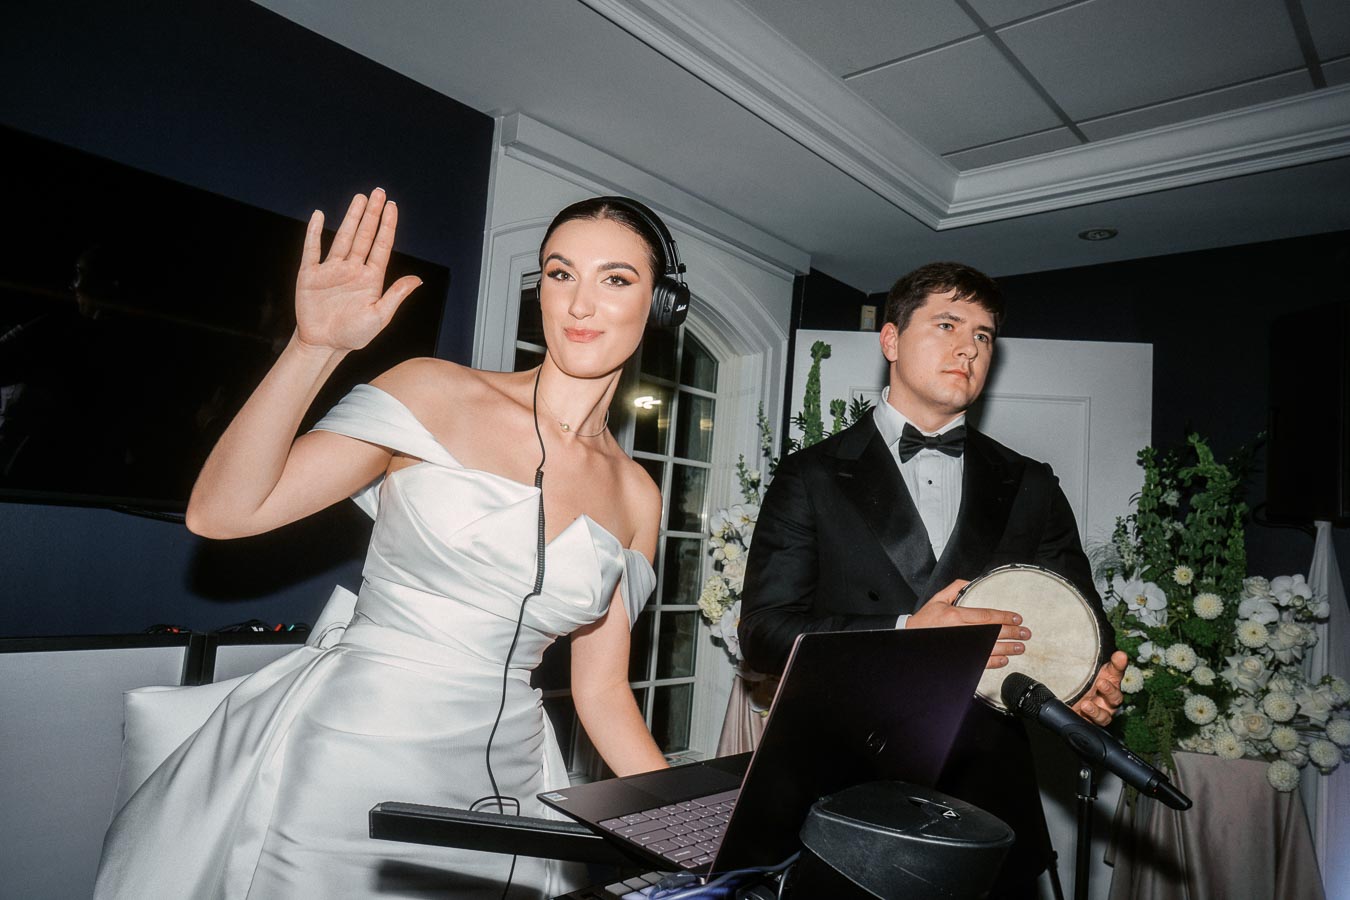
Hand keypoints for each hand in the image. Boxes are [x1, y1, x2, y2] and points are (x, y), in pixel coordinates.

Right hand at [294, 188, 422, 352]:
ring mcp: (332, 269)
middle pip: (365, 235)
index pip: (382, 246)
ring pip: (343, 237)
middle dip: (372, 214)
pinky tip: (319, 215)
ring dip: (351, 217)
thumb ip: (396, 295)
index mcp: (371, 278)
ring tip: (360, 198)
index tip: (393, 207)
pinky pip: (312, 249)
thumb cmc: (354, 334)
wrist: (324, 345)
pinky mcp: (310, 274)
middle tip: (379, 192)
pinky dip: (314, 232)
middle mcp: (353, 269)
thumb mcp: (379, 316)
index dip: (387, 226)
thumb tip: (417, 279)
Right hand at [907, 579, 1030, 669]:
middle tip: (1026, 634)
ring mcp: (962, 647)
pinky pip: (981, 662)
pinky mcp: (961, 658)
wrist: (910, 637)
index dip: (1005, 617)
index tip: (1017, 618)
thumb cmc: (924, 620)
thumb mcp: (937, 599)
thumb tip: (970, 582)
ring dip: (1008, 649)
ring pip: (990, 649)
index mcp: (956, 616)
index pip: (987, 616)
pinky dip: (994, 662)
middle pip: (993, 632)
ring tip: (1020, 647)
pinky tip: (1004, 659)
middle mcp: (961, 632)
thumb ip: (955, 589)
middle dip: (1012, 633)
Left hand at [1074, 650, 1126, 726]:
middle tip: (1101, 683)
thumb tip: (1119, 653)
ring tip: (1086, 704)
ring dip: (1096, 711)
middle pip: (1115, 698)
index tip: (1119, 657)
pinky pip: (1091, 725)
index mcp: (1109, 682)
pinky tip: (1080, 713)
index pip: (1116, 672)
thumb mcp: (1089, 671)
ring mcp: (1099, 713)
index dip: (1119, 665)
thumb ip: (1100, 662)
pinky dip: (1087, 720)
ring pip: (1104, 716)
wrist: (1069, 702)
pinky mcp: (1089, 723)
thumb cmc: (1083, 684)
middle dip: (1110, 691)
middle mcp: (1107, 700)